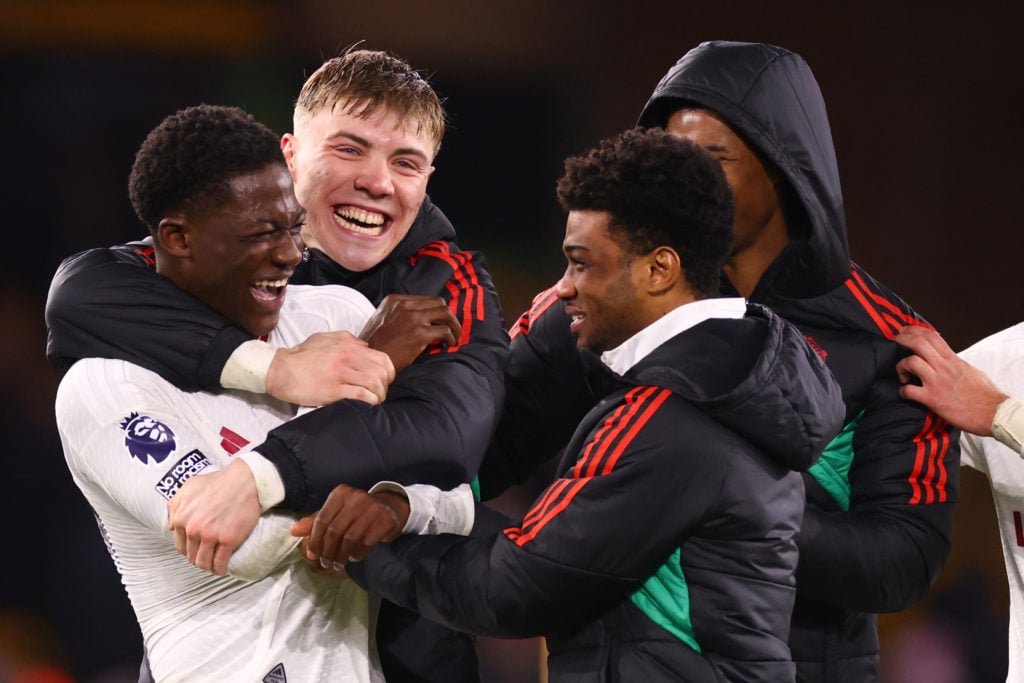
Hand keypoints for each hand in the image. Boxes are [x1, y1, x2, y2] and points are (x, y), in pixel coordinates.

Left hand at [168, 458, 260, 574]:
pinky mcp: (228, 540)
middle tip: (207, 557)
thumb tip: (171, 526)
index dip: (189, 550)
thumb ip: (175, 505)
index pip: (180, 546)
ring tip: (214, 566)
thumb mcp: (189, 487)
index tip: (197, 550)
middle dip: (198, 559)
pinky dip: (220, 569)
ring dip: (208, 567)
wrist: (245, 480)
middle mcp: (193, 529)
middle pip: (191, 556)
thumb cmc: (219, 481)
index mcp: (181, 518)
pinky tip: (223, 569)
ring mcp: (210, 535)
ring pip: (204, 563)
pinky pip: (220, 563)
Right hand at [266, 330, 395, 405]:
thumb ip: (347, 340)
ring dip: (379, 395)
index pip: (382, 358)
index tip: (385, 380)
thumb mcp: (324, 339)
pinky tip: (368, 405)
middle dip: (386, 385)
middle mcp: (347, 357)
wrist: (279, 370)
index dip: (389, 372)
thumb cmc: (300, 356)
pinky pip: (361, 395)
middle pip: (382, 371)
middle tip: (380, 393)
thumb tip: (365, 347)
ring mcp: (341, 374)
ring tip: (375, 401)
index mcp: (348, 346)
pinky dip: (369, 401)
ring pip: (374, 383)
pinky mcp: (333, 390)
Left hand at [290, 485, 409, 570]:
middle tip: (326, 563)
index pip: (322, 519)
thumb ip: (315, 521)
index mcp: (341, 493)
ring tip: (337, 564)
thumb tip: (293, 531)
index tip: (312, 555)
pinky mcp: (384, 521)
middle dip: (327, 551)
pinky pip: (365, 543)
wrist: (389, 508)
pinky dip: (357, 554)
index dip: (314, 539)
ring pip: (349, 539)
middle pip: (335, 531)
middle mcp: (356, 498)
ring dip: (341, 556)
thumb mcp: (336, 512)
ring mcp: (372, 509)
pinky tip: (354, 558)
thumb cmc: (357, 512)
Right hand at [360, 294, 461, 372]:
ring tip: (454, 337)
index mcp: (395, 301)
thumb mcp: (382, 322)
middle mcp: (404, 305)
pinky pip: (445, 331)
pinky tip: (447, 345)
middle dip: (448, 316)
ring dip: (454, 325)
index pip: (425, 299)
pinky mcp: (419, 333)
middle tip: (452, 329)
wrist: (367, 361)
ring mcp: (412, 318)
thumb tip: (422, 322)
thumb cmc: (374, 347)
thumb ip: (399, 316)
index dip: (436, 311)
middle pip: (438, 303)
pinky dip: (450, 338)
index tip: (440, 322)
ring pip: (445, 313)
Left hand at [894, 325, 1006, 434]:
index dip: (914, 330)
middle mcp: (944, 367)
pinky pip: (909, 390)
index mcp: (953, 359)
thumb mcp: (971, 371)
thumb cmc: (984, 395)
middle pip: (918, 343)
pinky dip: (902, 391)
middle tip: (894, 343)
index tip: (905, 331)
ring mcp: (937, 382)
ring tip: (902, 374)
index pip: (932, 336)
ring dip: (900, 366)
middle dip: (902, 340)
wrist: (993, 413)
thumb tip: (948, 360)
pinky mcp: (932, 398)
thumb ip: (956, 364)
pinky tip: (904, 393)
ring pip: (911, 362)